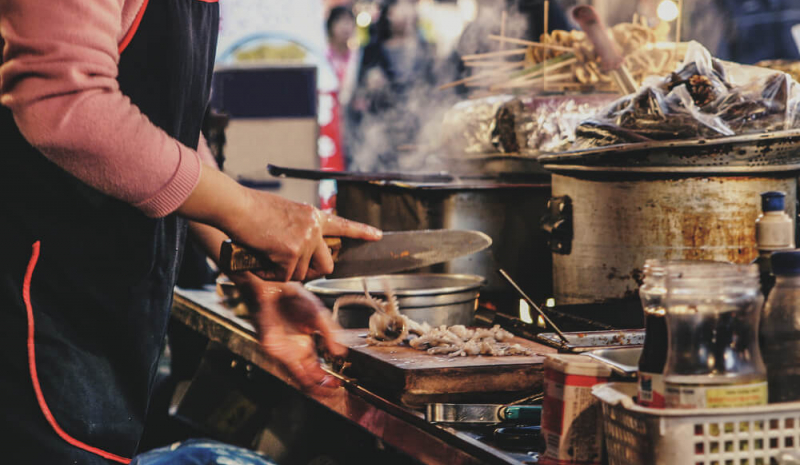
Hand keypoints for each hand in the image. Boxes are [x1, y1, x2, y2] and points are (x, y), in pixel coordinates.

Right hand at [177, 166, 381, 281]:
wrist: (236, 206)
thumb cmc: (252, 209)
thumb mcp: (285, 213)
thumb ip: (299, 228)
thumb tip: (302, 250)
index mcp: (314, 216)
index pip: (343, 225)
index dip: (361, 232)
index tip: (378, 236)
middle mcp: (314, 228)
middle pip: (326, 265)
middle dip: (311, 273)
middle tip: (292, 269)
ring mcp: (305, 240)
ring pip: (301, 274)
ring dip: (283, 272)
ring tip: (266, 256)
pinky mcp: (291, 252)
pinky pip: (284, 276)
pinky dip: (270, 274)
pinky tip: (260, 259)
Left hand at [235, 276, 346, 394]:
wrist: (276, 287)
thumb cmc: (294, 298)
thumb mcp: (319, 316)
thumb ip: (330, 334)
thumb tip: (341, 353)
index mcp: (305, 346)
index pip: (317, 370)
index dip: (328, 379)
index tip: (339, 385)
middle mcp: (294, 352)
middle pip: (308, 378)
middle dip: (322, 388)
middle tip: (335, 393)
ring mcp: (284, 352)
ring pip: (298, 378)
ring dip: (313, 387)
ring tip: (327, 393)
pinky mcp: (274, 348)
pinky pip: (289, 368)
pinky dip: (302, 377)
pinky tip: (312, 381)